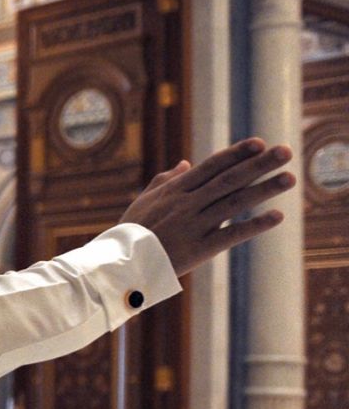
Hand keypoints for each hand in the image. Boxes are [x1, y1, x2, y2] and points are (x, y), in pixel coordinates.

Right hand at [118, 138, 295, 278]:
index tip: (260, 143)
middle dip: (259, 164)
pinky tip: (276, 217)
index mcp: (175, 191)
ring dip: (264, 189)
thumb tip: (184, 163)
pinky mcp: (198, 249)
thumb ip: (165, 180)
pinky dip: (254, 225)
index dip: (236, 154)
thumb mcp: (144, 202)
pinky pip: (230, 235)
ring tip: (290, 178)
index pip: (211, 167)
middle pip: (229, 180)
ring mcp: (193, 225)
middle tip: (286, 151)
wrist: (119, 265)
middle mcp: (187, 204)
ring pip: (234, 203)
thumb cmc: (131, 232)